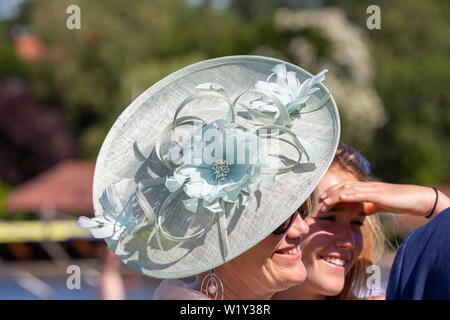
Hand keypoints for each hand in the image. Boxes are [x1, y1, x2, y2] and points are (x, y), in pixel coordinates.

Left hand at [318, 182, 449, 217]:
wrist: (415, 199)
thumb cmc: (398, 202)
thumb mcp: (379, 205)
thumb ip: (369, 206)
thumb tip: (362, 211)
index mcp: (365, 189)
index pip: (344, 188)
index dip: (332, 193)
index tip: (321, 201)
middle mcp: (366, 186)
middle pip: (343, 187)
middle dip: (329, 194)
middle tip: (318, 203)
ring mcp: (372, 188)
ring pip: (349, 189)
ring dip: (335, 195)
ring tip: (324, 201)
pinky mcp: (378, 194)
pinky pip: (362, 193)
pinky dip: (351, 194)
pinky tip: (342, 197)